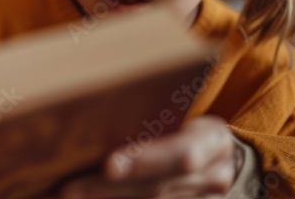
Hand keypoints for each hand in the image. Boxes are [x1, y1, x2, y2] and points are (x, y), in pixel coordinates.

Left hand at [57, 116, 236, 197]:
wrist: (226, 158)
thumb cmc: (188, 125)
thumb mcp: (184, 111)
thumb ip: (151, 115)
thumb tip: (91, 104)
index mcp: (213, 141)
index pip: (182, 154)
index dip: (145, 161)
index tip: (108, 164)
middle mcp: (215, 178)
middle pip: (159, 190)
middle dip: (109, 191)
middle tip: (67, 190)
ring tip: (67, 197)